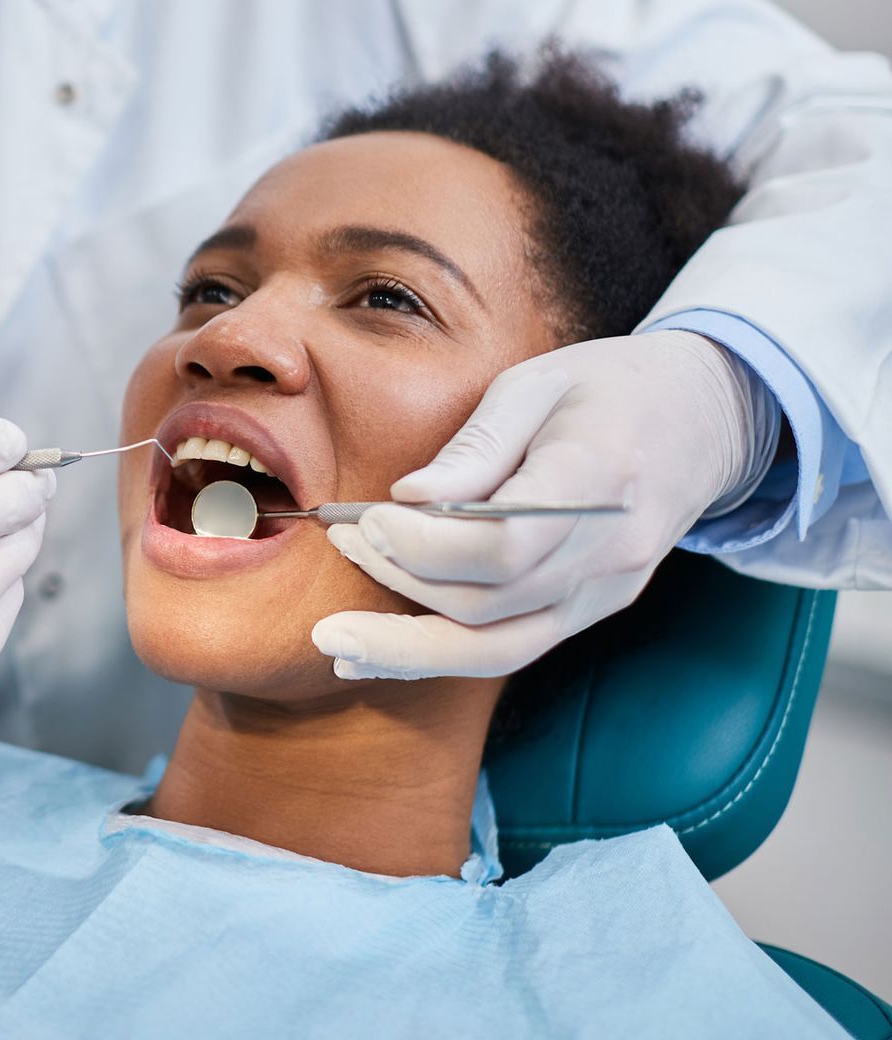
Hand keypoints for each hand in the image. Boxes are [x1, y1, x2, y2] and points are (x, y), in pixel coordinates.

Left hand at [311, 332, 776, 679]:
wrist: (705, 418)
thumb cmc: (610, 387)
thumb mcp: (537, 383)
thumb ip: (474, 446)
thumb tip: (409, 497)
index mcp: (599, 478)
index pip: (507, 542)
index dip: (427, 545)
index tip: (370, 520)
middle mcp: (608, 553)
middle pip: (490, 601)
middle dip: (400, 580)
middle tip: (342, 542)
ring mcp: (605, 591)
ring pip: (498, 648)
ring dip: (407, 647)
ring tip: (335, 639)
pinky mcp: (592, 610)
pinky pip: (512, 650)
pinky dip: (440, 658)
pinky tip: (375, 657)